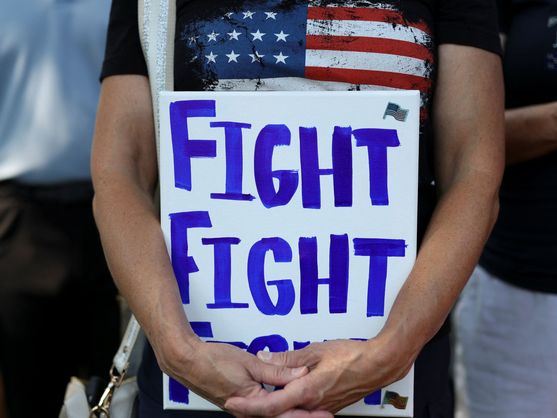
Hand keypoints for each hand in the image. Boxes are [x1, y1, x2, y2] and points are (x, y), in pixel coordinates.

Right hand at [155, 336, 332, 417]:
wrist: (188, 362)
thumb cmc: (213, 361)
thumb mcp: (250, 363)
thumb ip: (276, 370)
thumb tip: (299, 373)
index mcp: (253, 404)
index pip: (287, 414)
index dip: (308, 415)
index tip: (325, 415)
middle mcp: (248, 412)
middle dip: (303, 416)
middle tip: (324, 414)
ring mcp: (244, 409)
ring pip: (274, 414)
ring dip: (292, 411)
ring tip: (311, 408)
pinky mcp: (241, 403)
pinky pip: (265, 409)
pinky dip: (280, 405)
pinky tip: (287, 398)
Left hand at [225, 337, 414, 415]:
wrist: (379, 364)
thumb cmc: (352, 356)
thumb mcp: (315, 350)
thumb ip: (288, 358)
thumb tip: (265, 357)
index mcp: (307, 391)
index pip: (271, 406)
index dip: (249, 406)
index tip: (233, 402)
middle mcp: (313, 404)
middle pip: (278, 413)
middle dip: (256, 407)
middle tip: (239, 399)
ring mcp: (321, 407)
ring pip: (290, 412)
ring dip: (272, 405)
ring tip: (256, 394)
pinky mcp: (328, 405)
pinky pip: (303, 409)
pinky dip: (288, 404)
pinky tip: (283, 394)